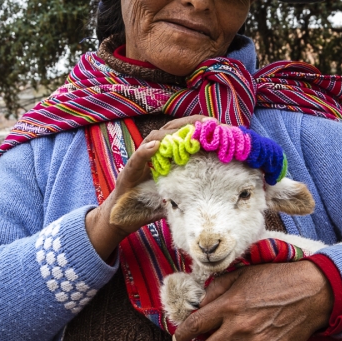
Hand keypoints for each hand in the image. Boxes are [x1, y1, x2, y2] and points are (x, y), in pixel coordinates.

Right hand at [85, 115, 213, 258]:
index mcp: (165, 154)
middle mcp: (152, 152)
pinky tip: (156, 146)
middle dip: (192, 124)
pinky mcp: (128, 172)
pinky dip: (146, 152)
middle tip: (210, 122)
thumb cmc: (149, 204)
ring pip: (155, 138)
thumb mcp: (176, 194)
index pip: (183, 132)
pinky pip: (137, 159)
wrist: (121, 217)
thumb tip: (217, 191)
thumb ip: (191, 188)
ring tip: (190, 131)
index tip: (219, 125)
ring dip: (173, 133)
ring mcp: (139, 160)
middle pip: (171, 129)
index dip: (200, 127)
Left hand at [172, 261, 332, 340]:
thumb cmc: (276, 278)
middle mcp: (239, 327)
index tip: (177, 340)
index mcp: (230, 305)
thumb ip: (218, 288)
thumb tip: (202, 304)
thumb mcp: (243, 274)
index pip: (196, 324)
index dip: (182, 334)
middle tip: (216, 339)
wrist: (311, 290)